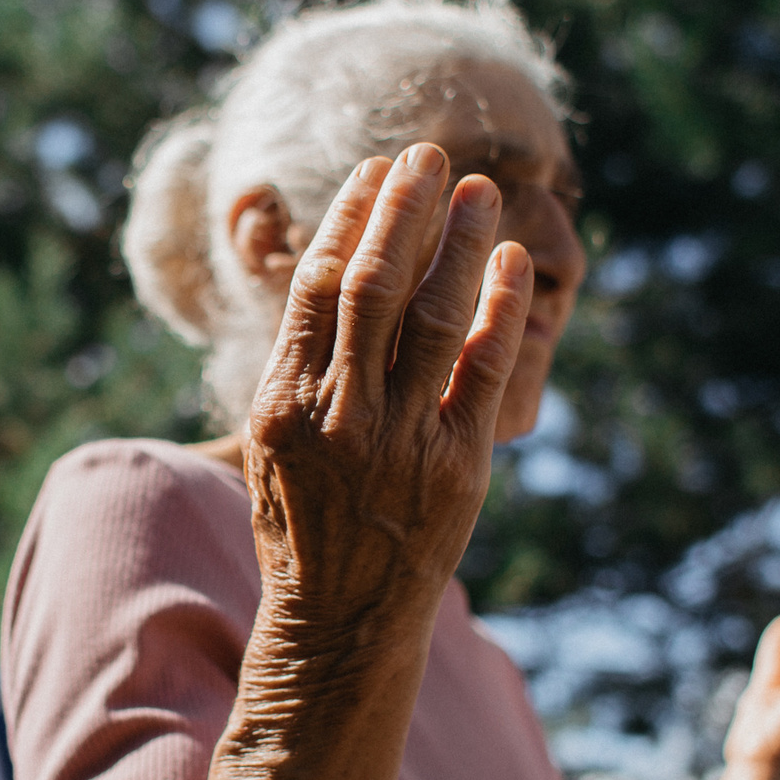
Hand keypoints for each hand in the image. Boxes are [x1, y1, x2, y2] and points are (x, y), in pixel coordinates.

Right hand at [242, 143, 532, 625]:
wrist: (339, 626)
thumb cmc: (303, 530)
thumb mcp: (271, 446)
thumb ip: (298, 368)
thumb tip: (329, 280)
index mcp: (282, 404)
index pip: (318, 287)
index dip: (349, 219)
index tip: (374, 172)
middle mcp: (338, 416)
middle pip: (374, 284)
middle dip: (403, 209)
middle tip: (426, 153)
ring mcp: (400, 441)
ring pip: (432, 314)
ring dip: (457, 240)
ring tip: (478, 188)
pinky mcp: (458, 467)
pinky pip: (484, 368)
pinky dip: (499, 307)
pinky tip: (508, 261)